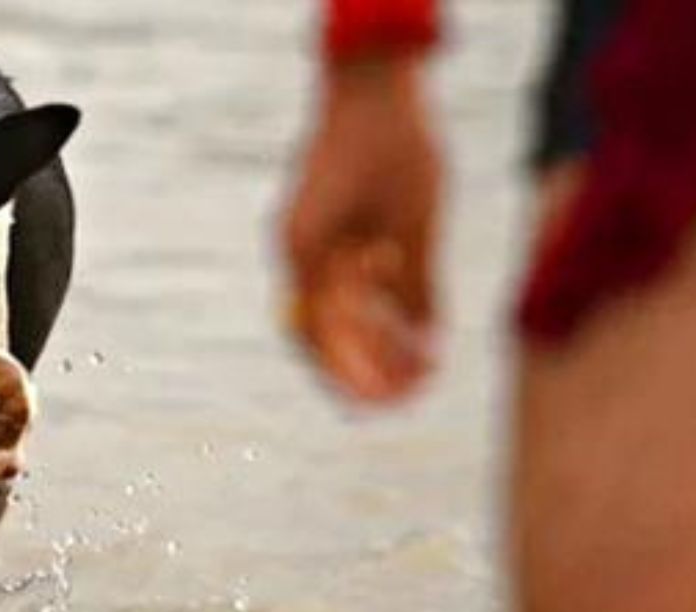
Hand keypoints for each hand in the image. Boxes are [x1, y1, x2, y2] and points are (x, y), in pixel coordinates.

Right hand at [280, 55, 441, 402]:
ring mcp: (318, 244)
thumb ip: (417, 284)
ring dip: (377, 344)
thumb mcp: (416, 220)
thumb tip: (427, 346)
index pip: (319, 335)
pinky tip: (420, 334)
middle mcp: (305, 254)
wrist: (378, 86)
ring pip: (344, 313)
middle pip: (326, 331)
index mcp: (306, 252)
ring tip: (420, 369)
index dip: (349, 375)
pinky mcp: (339, 233)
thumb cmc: (397, 145)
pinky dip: (386, 312)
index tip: (380, 405)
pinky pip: (358, 289)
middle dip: (363, 368)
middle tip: (403, 398)